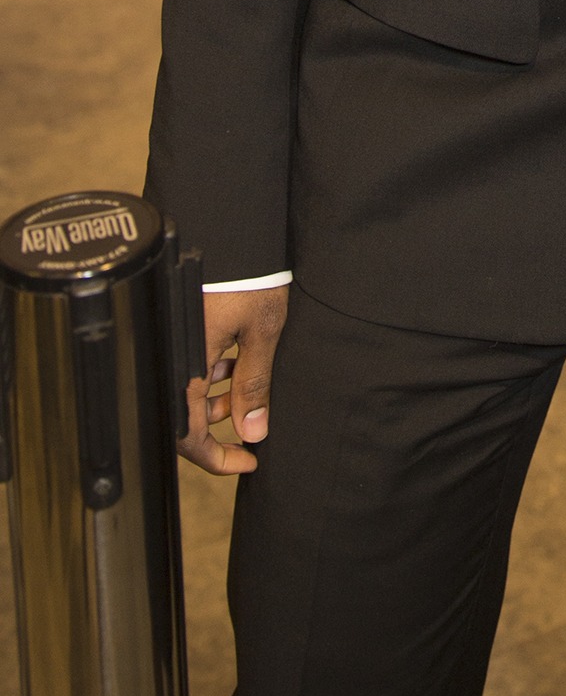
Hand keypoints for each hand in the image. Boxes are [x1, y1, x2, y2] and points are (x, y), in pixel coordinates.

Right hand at [179, 287, 288, 475]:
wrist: (233, 233)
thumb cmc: (249, 278)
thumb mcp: (262, 333)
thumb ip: (254, 383)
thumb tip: (253, 431)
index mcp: (188, 369)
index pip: (189, 436)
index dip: (217, 459)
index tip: (246, 463)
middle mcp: (173, 361)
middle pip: (183, 418)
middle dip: (219, 423)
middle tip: (251, 420)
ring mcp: (173, 346)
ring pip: (183, 393)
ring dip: (214, 398)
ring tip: (244, 382)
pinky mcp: (177, 330)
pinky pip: (184, 368)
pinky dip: (207, 374)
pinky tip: (230, 360)